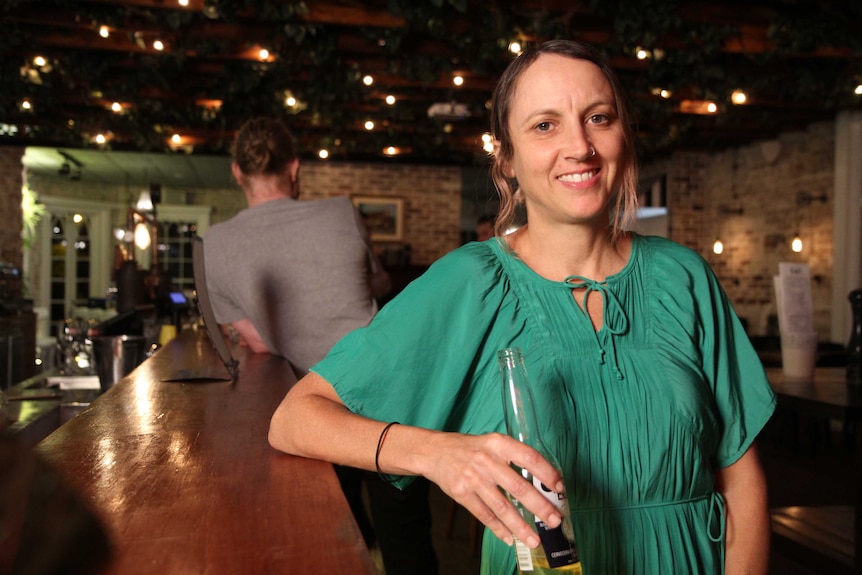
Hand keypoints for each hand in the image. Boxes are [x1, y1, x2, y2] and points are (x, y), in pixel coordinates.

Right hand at [419, 431, 563, 547]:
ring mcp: (473, 478)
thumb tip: (542, 481)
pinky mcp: (461, 493)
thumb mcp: (492, 443)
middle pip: (518, 486)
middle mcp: (487, 460)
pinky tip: (510, 538)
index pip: (529, 457)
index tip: (559, 488)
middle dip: (539, 506)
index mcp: (498, 444)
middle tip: (554, 520)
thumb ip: (513, 458)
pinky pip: (484, 515)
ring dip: (520, 526)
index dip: (546, 473)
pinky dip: (498, 528)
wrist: (434, 451)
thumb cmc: (469, 448)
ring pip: (502, 506)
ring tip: (534, 539)